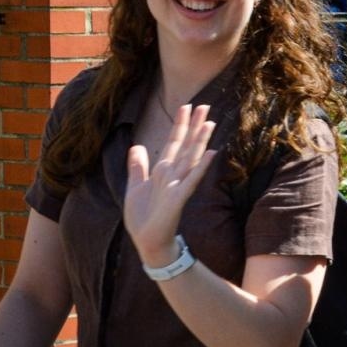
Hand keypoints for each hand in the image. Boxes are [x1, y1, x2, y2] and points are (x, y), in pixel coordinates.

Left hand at [124, 104, 217, 264]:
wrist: (147, 240)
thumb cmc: (143, 217)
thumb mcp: (134, 186)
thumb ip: (138, 166)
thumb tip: (137, 147)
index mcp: (162, 170)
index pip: (173, 143)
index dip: (180, 125)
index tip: (186, 107)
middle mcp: (173, 174)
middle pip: (185, 145)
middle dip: (194, 126)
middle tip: (204, 105)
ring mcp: (178, 185)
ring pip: (191, 158)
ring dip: (200, 140)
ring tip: (210, 123)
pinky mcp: (179, 198)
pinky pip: (191, 179)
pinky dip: (201, 166)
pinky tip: (211, 153)